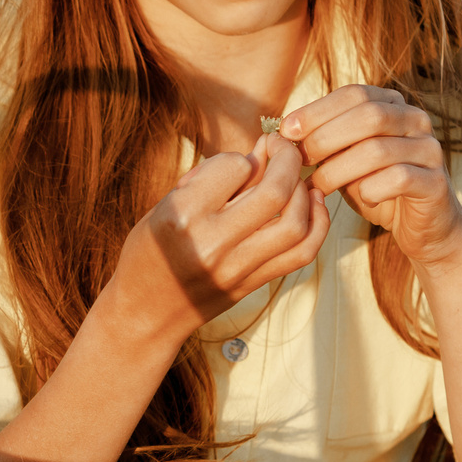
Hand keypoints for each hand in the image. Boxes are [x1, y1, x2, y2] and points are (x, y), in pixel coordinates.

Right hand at [113, 136, 329, 343]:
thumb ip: (212, 181)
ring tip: (296, 180)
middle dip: (287, 160)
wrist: (145, 312)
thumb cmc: (149, 251)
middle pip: (274, 192)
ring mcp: (236, 267)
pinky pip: (301, 253)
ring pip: (295, 223)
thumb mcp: (166, 206)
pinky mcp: (252, 284)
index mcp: (182, 215)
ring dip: (304, 193)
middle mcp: (211, 242)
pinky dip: (317, 224)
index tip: (239, 160)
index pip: (234, 167)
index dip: (243, 157)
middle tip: (283, 150)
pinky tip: (312, 204)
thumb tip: (261, 151)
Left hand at [281, 85, 461, 269]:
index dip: (317, 110)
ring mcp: (430, 149)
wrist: (418, 226)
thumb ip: (323, 140)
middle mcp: (416, 120)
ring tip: (317, 185)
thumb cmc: (372, 186)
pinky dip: (370, 190)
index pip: (354, 93)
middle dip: (325, 137)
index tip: (286, 130)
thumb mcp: (343, 158)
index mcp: (392, 105)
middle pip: (368, 115)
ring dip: (337, 169)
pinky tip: (359, 198)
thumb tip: (282, 131)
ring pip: (377, 150)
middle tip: (298, 159)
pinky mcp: (436, 182)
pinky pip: (398, 178)